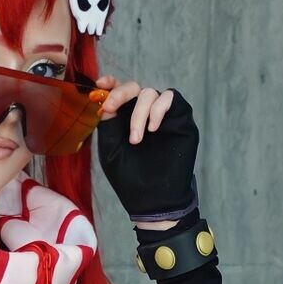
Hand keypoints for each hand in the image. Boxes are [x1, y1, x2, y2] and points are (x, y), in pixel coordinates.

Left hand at [94, 79, 198, 224]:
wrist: (153, 199)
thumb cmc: (130, 178)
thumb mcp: (111, 150)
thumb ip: (108, 125)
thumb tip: (107, 101)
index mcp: (125, 118)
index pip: (120, 92)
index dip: (111, 84)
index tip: (101, 85)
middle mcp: (144, 113)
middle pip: (135, 87)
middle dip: (121, 94)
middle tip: (112, 107)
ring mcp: (164, 114)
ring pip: (151, 92)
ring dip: (139, 112)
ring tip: (136, 139)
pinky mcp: (181, 119)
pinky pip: (171, 98)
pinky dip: (159, 109)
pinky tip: (153, 129)